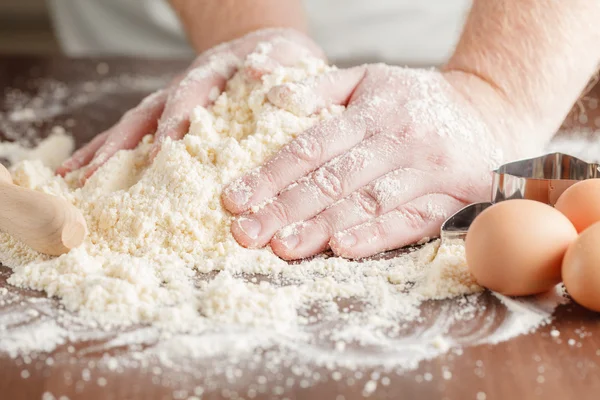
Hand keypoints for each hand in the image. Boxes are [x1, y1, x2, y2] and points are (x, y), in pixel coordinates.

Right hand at [56, 28, 324, 181]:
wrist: (265, 51)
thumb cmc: (279, 62)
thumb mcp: (283, 58)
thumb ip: (273, 65)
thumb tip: (259, 71)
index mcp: (210, 75)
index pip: (189, 97)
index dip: (174, 123)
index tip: (162, 153)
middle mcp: (182, 90)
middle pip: (145, 115)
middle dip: (120, 146)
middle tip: (96, 177)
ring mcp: (169, 104)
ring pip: (130, 128)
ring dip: (102, 153)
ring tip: (74, 181)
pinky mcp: (164, 119)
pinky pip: (130, 137)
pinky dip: (103, 155)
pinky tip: (78, 176)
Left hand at [222, 64, 536, 258]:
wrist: (491, 112)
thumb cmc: (417, 100)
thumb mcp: (370, 79)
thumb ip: (320, 87)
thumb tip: (271, 96)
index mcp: (373, 109)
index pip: (310, 146)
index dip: (269, 174)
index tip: (234, 199)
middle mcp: (398, 139)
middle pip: (332, 179)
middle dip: (283, 209)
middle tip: (245, 233)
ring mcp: (427, 170)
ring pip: (366, 202)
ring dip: (321, 228)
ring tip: (281, 247)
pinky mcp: (451, 198)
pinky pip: (410, 221)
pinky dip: (375, 236)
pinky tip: (341, 249)